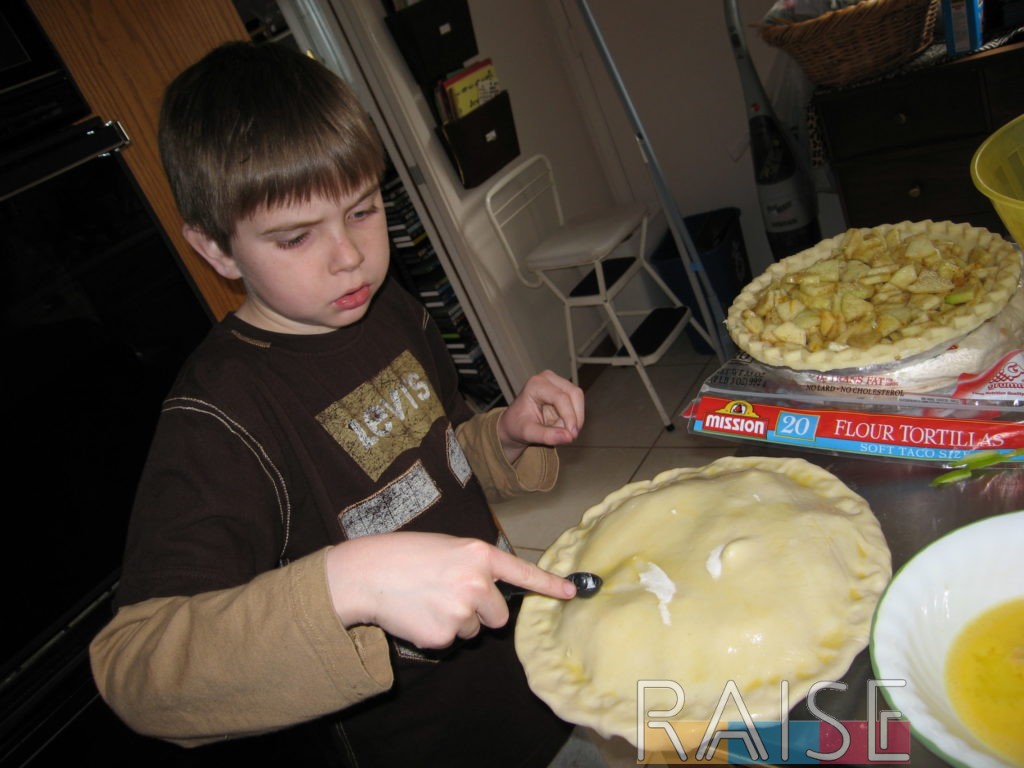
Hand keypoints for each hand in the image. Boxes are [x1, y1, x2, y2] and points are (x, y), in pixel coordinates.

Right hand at [324, 532, 575, 648]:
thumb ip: (476, 566)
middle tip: (449, 594)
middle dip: (480, 610)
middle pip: (499, 615)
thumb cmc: (406, 556)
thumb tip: (494, 591)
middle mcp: (477, 583)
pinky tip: (419, 614)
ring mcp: (462, 611)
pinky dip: (438, 632)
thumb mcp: (448, 548)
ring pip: (474, 630)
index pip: (522, 573)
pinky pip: (452, 641)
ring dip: (457, 621)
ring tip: (429, 600)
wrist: (367, 574)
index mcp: (479, 555)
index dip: (550, 586)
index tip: (573, 593)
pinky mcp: (444, 636)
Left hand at [497, 370, 584, 461]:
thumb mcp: (528, 433)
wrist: (514, 424)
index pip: (561, 397)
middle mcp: (548, 378)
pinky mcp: (564, 390)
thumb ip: (546, 435)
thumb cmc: (517, 426)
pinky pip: (577, 403)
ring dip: (576, 418)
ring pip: (579, 398)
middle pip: (574, 394)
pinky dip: (575, 417)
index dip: (570, 416)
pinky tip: (564, 427)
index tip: (572, 436)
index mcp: (536, 384)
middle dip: (575, 417)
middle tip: (570, 436)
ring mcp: (557, 382)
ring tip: (563, 432)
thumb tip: (568, 437)